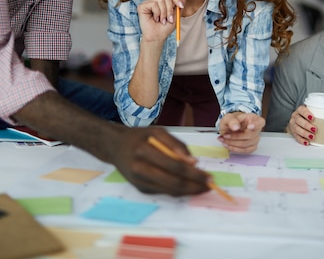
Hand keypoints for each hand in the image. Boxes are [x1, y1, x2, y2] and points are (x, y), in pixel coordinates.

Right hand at [15, 92, 209, 196]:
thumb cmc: (139, 136)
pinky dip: (178, 190)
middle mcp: (140, 169)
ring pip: (169, 191)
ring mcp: (139, 181)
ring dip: (188, 191)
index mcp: (144, 151)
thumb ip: (176, 145)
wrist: (114, 146)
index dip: (194, 174)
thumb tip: (193, 162)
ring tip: (202, 187)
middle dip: (194, 186)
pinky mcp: (140, 189)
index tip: (208, 176)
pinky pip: (163, 191)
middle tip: (209, 185)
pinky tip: (188, 185)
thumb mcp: (158, 132)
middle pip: (172, 183)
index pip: (174, 166)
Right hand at [137, 0, 184, 42]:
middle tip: (169, 19)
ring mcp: (149, 3)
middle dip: (170, 9)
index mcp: (163, 2)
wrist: (157, 37)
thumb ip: (180, 2)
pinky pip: (154, 4)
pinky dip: (157, 13)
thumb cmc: (165, 28)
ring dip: (164, 13)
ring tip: (162, 21)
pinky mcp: (142, 6)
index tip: (181, 6)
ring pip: (161, 1)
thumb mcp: (176, 14)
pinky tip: (155, 19)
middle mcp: (156, 1)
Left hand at [218, 112, 264, 152]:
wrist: (229, 128)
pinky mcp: (252, 147)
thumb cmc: (231, 122)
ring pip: (246, 144)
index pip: (260, 122)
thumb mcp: (228, 118)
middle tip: (225, 135)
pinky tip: (227, 145)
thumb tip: (236, 127)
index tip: (249, 126)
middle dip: (236, 137)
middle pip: (250, 135)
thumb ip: (232, 121)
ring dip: (233, 143)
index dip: (256, 125)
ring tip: (223, 140)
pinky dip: (234, 148)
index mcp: (254, 119)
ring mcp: (255, 139)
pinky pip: (244, 150)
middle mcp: (257, 129)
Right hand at [286, 105, 318, 145]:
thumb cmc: (309, 118)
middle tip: (315, 130)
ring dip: (304, 133)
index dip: (306, 113)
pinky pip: (296, 136)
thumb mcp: (315, 115)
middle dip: (307, 125)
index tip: (312, 118)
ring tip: (312, 137)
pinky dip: (301, 140)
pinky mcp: (292, 132)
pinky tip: (307, 142)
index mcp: (300, 110)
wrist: (298, 122)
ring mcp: (293, 124)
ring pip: (296, 128)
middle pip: (299, 120)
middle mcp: (295, 116)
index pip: (301, 110)